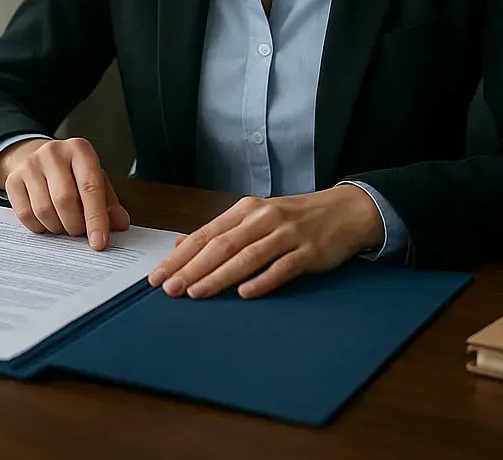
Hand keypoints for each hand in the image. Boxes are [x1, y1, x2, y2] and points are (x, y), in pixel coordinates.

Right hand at [0, 137, 129, 250]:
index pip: (90, 187)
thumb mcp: (95, 180)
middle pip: (65, 200)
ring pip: (44, 210)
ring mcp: (30, 165)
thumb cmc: (72, 174)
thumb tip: (121, 224)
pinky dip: (39, 227)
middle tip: (78, 232)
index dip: (96, 218)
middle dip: (74, 225)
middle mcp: (53, 152)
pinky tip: (47, 222)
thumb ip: (109, 203)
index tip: (99, 243)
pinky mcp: (12, 179)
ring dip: (57, 228)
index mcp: (80, 150)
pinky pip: (25, 215)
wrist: (37, 158)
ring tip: (64, 226)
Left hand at [148, 186, 381, 299]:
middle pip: (221, 245)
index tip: (159, 275)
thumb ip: (220, 232)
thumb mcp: (255, 218)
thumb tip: (181, 242)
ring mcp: (287, 234)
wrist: (344, 211)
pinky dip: (262, 280)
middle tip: (170, 288)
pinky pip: (282, 267)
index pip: (205, 234)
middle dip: (192, 268)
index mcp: (245, 210)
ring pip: (247, 256)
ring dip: (219, 276)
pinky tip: (244, 293)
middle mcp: (263, 219)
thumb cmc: (295, 218)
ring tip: (196, 293)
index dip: (180, 255)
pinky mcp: (308, 251)